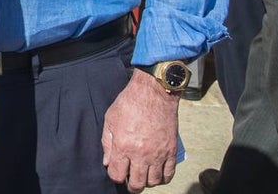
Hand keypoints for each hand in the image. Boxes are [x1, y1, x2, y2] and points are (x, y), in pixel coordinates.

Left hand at [102, 69, 179, 191]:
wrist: (153, 93)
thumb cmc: (129, 103)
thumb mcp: (110, 119)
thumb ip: (107, 143)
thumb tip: (107, 162)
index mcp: (123, 146)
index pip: (117, 175)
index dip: (115, 176)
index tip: (116, 171)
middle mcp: (141, 154)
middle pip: (137, 183)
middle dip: (131, 185)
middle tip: (130, 181)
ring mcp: (158, 154)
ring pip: (153, 181)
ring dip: (147, 182)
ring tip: (143, 175)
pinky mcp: (170, 150)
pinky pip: (169, 174)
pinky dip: (163, 178)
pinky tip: (157, 174)